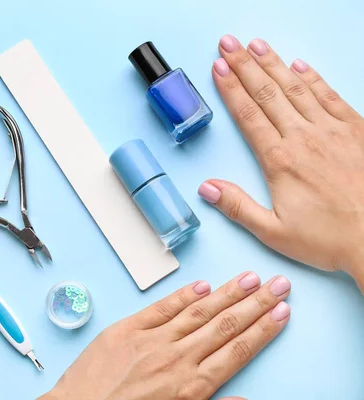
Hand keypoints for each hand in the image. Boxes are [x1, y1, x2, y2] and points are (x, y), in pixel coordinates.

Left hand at [40, 273, 290, 399]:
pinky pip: (160, 309)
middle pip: (225, 326)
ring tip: (249, 278)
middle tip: (277, 284)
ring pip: (198, 312)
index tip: (282, 312)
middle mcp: (176, 359)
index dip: (263, 329)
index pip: (238, 350)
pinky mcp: (125, 330)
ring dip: (227, 293)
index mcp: (191, 387)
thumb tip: (244, 398)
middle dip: (255, 303)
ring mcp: (150, 341)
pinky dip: (182, 296)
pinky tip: (201, 285)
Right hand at [199, 35, 363, 286]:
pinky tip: (301, 66)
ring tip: (257, 45)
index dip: (231, 88)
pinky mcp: (356, 131)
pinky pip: (331, 97)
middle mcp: (304, 138)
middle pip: (267, 93)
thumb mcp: (274, 232)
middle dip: (245, 65)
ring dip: (274, 64)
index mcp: (280, 160)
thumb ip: (238, 207)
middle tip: (229, 43)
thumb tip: (207, 187)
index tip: (218, 67)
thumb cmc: (329, 239)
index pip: (248, 115)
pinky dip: (314, 79)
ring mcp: (332, 130)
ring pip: (297, 88)